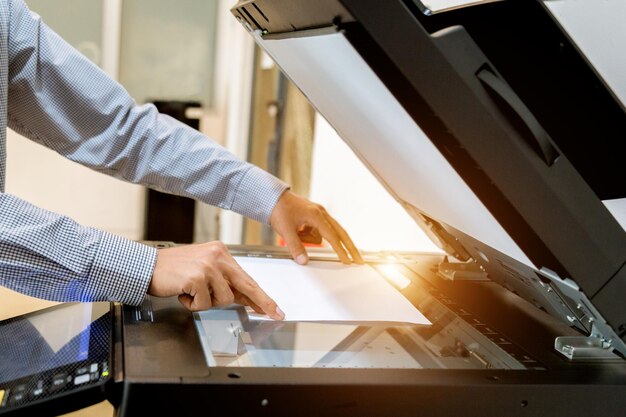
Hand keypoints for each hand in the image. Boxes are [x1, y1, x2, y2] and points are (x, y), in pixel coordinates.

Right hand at [148, 242, 283, 318]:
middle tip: (275, 313)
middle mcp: (217, 256)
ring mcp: (208, 267)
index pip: (246, 277)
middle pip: (246, 285)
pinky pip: (204, 304)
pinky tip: (182, 293)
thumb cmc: (173, 269)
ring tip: (191, 292)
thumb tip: (245, 298)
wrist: (146, 266)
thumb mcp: (203, 270)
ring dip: (206, 302)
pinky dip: (192, 304)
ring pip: (223, 299)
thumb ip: (224, 281)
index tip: (273, 307)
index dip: (260, 295)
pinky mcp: (197, 278)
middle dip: (262, 302)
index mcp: (221, 252)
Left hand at [269, 190, 362, 264]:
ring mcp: (318, 214)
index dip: (341, 250)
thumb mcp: (286, 230)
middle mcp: (321, 213)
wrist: (271, 197)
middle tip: (358, 259)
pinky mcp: (314, 217)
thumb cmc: (279, 209)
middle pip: (340, 233)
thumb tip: (303, 261)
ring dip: (310, 239)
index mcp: (316, 215)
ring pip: (323, 235)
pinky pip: (315, 232)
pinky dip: (307, 236)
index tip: (348, 260)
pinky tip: (296, 230)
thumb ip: (295, 247)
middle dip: (348, 247)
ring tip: (295, 233)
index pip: (332, 236)